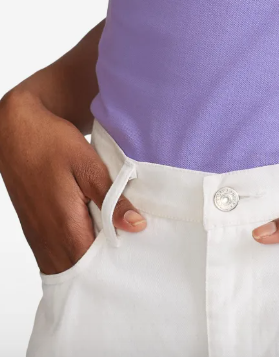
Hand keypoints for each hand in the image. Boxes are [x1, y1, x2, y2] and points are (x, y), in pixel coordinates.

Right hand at [0, 89, 145, 275]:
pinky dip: (76, 252)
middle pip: (81, 271)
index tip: (138, 255)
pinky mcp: (36, 230)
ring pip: (67, 265)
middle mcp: (48, 240)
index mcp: (65, 226)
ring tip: (116, 243)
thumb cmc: (51, 144)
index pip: (93, 266)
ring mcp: (39, 237)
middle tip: (131, 250)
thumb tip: (136, 225)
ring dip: (90, 260)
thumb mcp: (89, 166)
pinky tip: (94, 235)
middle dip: (105, 266)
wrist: (17, 131)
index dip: (116, 265)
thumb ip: (112, 199)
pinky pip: (57, 254)